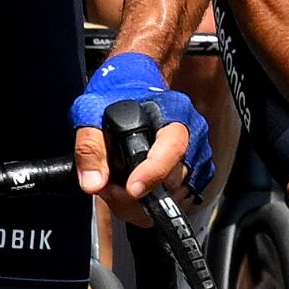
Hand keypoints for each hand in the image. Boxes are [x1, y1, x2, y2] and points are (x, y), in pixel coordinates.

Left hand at [74, 46, 212, 201]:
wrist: (134, 86)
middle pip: (171, 182)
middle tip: (108, 187)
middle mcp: (194, 136)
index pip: (172, 149)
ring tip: (118, 185)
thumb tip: (93, 183)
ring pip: (173, 197)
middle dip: (136, 194)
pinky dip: (153, 203)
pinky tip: (136, 187)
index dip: (152, 173)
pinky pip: (176, 200)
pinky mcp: (197, 175)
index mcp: (174, 114)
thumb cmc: (115, 96)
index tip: (130, 189)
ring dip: (142, 202)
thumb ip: (90, 146)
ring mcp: (198, 157)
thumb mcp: (91, 112)